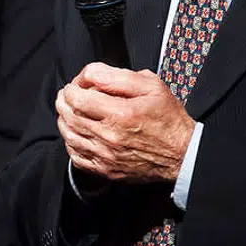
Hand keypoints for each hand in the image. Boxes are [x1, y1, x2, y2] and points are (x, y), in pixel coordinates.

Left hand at [57, 62, 194, 182]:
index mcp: (121, 113)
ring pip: (69, 136)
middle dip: (63, 101)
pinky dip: (70, 143)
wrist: (182, 154)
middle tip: (67, 95)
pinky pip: (76, 157)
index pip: (78, 98)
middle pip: (70, 116)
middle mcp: (110, 136)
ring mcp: (106, 156)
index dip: (71, 88)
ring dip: (63, 120)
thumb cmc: (168, 118)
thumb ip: (118, 76)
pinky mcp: (106, 170)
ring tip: (68, 111)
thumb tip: (91, 75)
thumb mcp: (151, 86)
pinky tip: (76, 134)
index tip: (75, 85)